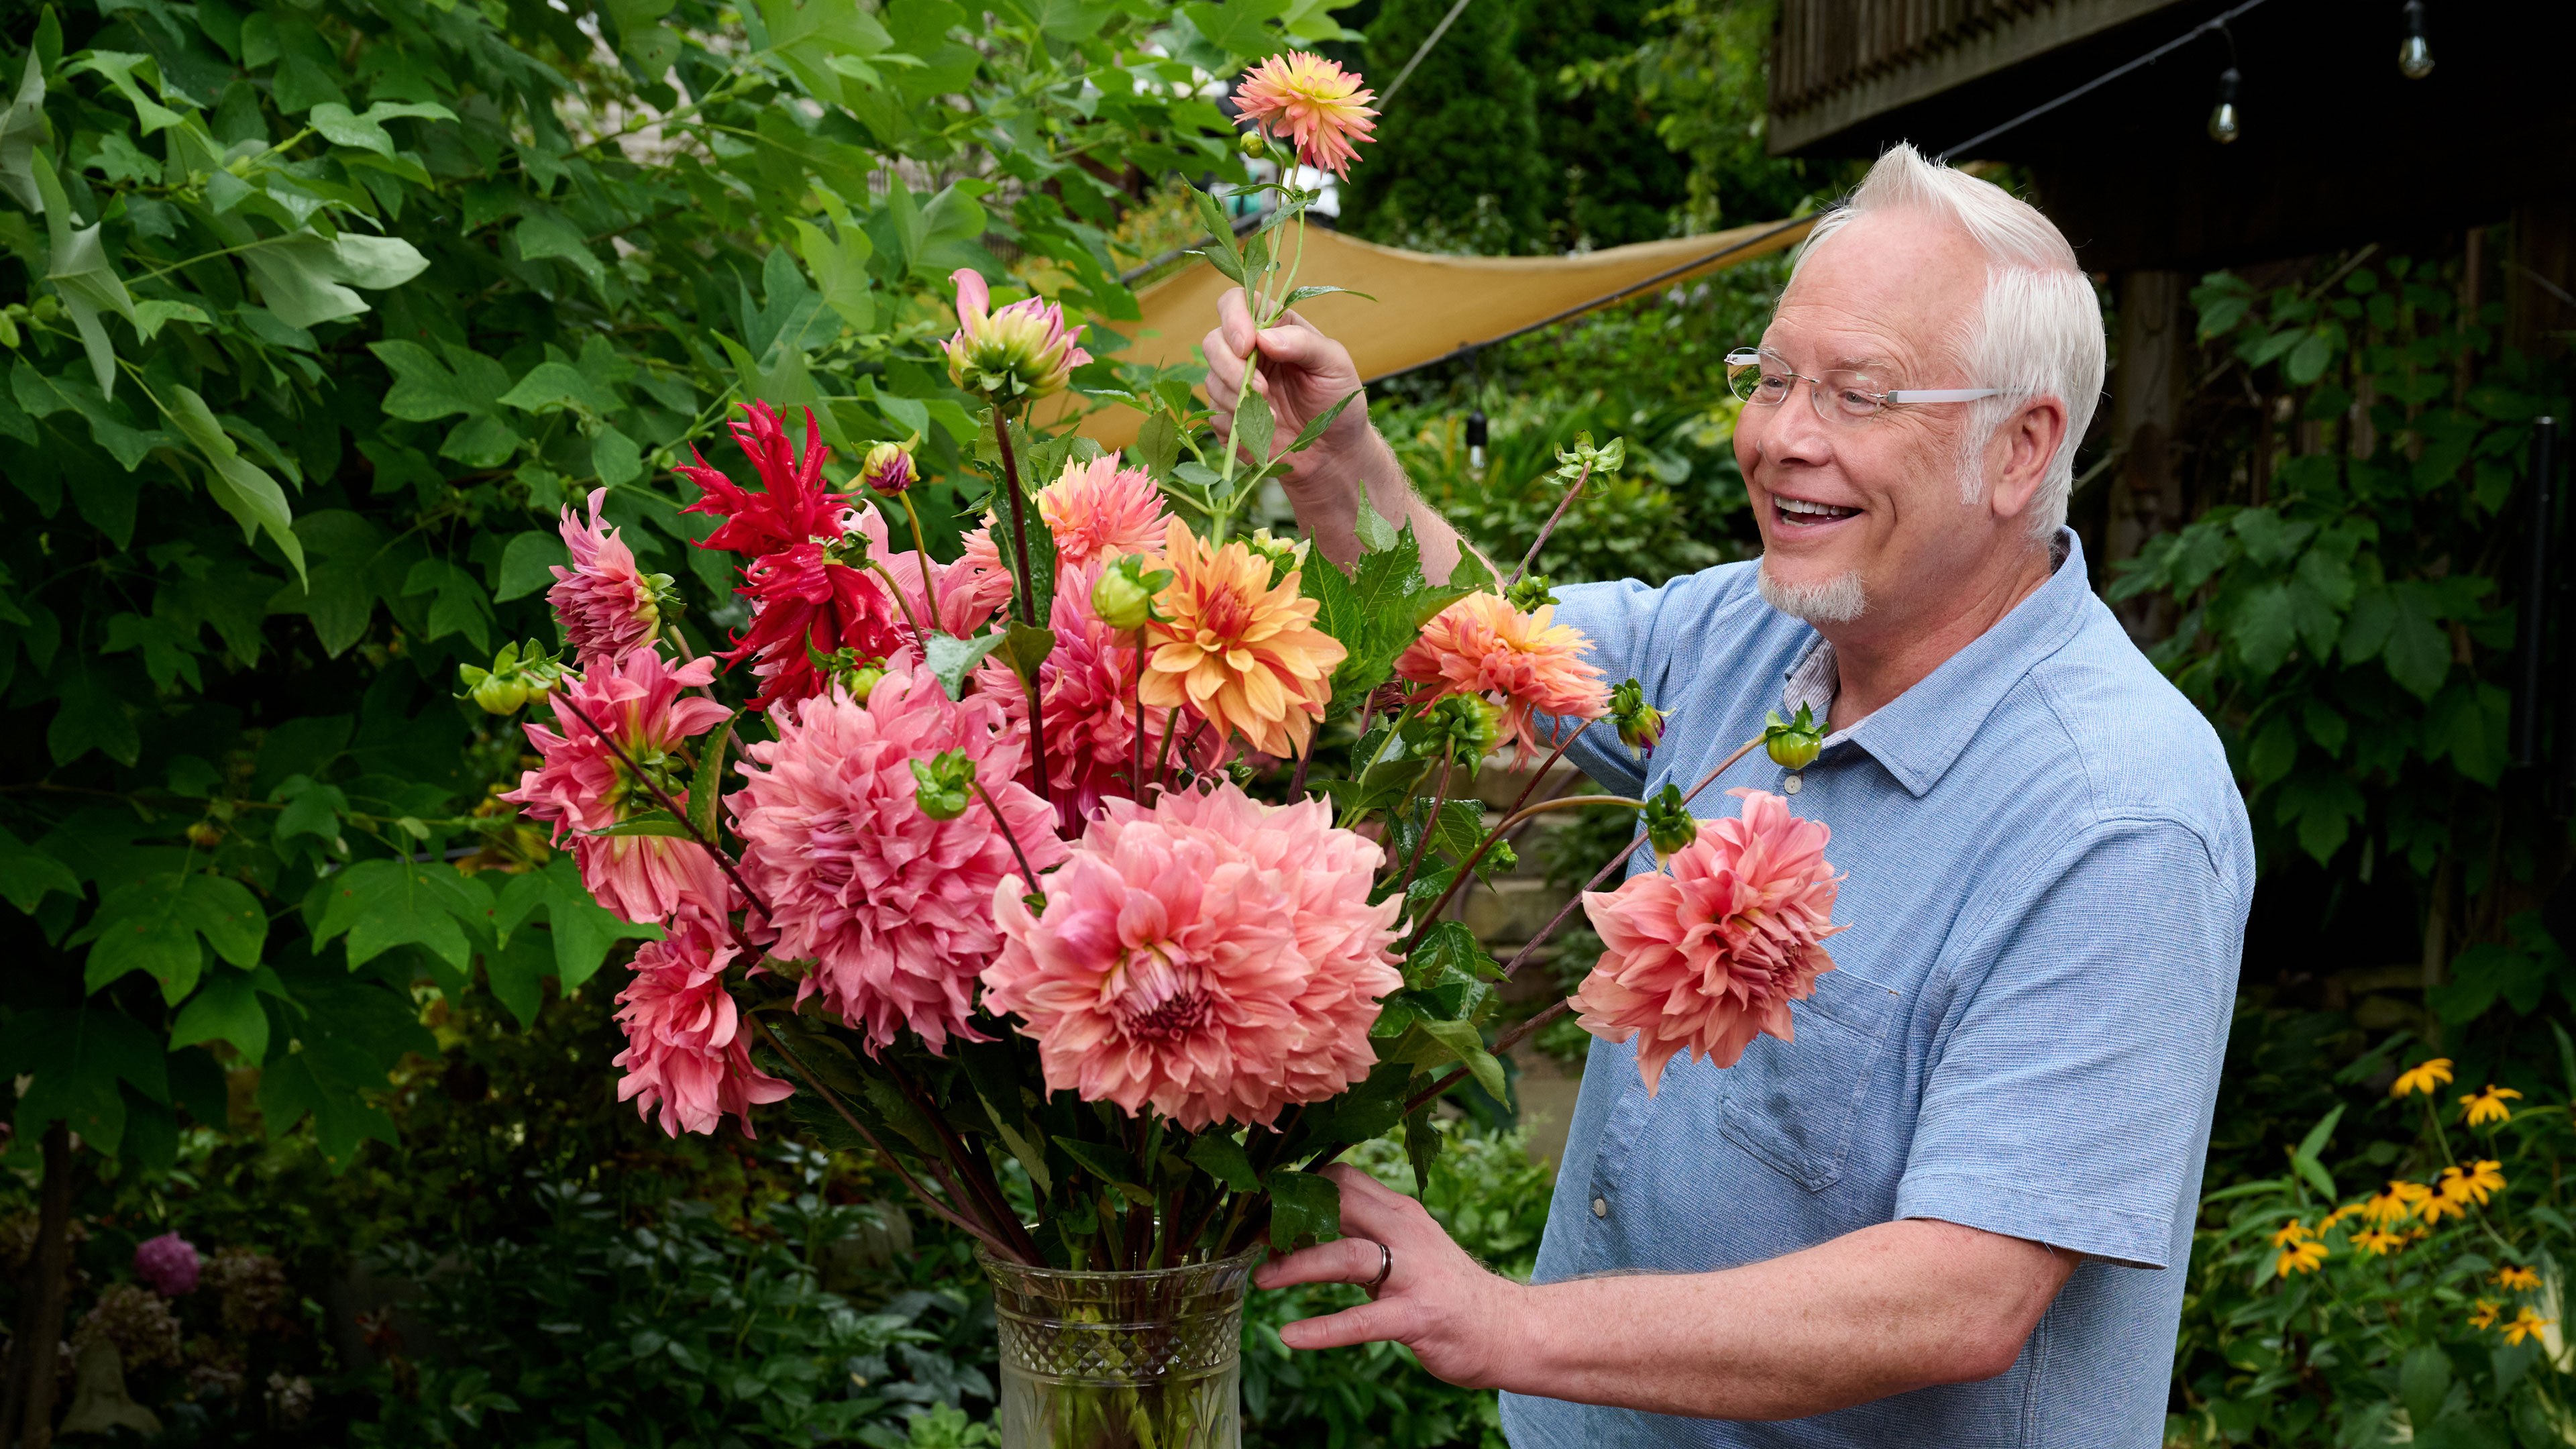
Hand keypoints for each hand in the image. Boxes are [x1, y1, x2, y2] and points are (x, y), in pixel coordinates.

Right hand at [1201, 288, 1374, 496]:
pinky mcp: (1229, 416)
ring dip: (1239, 401)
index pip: (1236, 303)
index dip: (1233, 319)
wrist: (1334, 452)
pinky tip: (1264, 432)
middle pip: (1213, 342)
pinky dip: (1237, 425)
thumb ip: (1304, 343)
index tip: (1246, 346)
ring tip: (1274, 416)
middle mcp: (1249, 352)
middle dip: (1231, 367)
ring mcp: (1234, 384)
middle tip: (1262, 390)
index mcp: (1273, 328)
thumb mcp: (1334, 364)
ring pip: (1211, 381)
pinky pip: (1215, 416)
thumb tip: (1263, 337)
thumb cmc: (1339, 401)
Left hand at [1250, 1162, 1528, 1389]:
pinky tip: (1290, 1334)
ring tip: (1259, 1278)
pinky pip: (1363, 1320)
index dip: (1298, 1188)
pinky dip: (1324, 1328)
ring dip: (1297, 1264)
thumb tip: (1302, 1226)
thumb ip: (1363, 1233)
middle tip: (1248, 1236)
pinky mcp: (1418, 1317)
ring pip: (1347, 1254)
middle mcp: (1406, 1233)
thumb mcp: (1406, 1249)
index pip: (1343, 1178)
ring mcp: (1414, 1274)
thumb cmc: (1445, 1289)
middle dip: (1288, 1217)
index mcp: (1401, 1213)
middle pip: (1339, 1204)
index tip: (1262, 1205)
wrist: (1509, 1329)